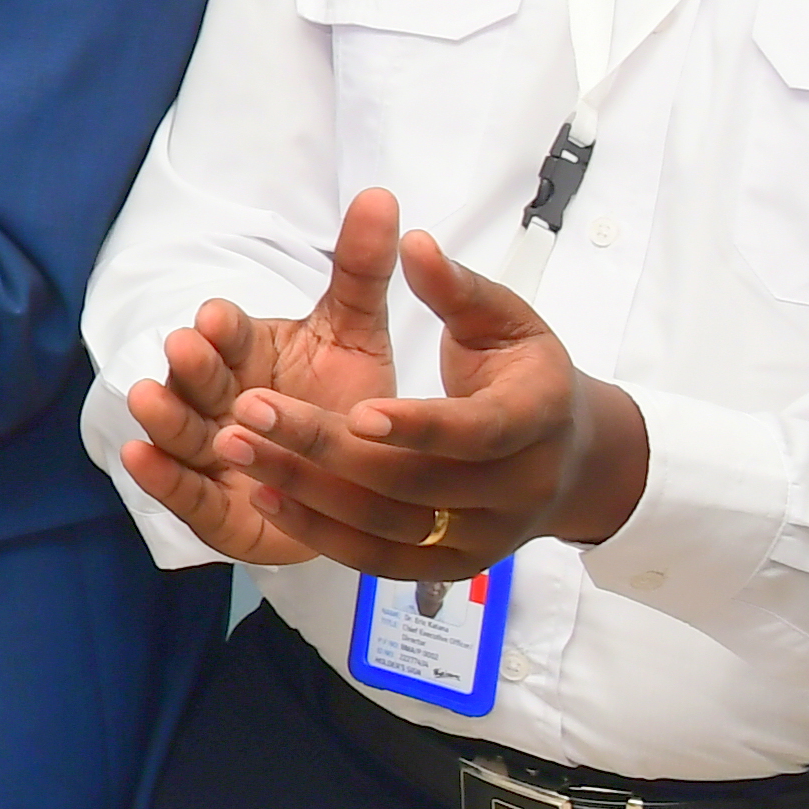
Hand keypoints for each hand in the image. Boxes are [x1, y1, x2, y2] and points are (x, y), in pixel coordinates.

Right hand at [110, 189, 404, 568]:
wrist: (364, 489)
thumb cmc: (345, 405)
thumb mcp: (356, 334)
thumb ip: (360, 271)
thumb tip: (380, 194)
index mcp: (248, 355)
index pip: (230, 335)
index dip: (224, 328)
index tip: (218, 315)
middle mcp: (221, 401)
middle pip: (201, 380)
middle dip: (191, 366)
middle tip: (186, 347)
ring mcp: (212, 454)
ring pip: (182, 431)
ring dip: (164, 414)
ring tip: (148, 398)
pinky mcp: (214, 509)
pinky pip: (183, 493)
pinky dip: (159, 476)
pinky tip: (136, 456)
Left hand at [191, 218, 647, 580]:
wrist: (572, 456)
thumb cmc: (525, 372)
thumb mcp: (505, 321)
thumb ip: (455, 287)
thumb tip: (413, 243)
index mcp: (539, 417)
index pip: (478, 431)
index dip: (418, 425)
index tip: (355, 410)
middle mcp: (518, 488)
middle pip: (414, 482)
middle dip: (324, 449)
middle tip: (248, 410)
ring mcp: (485, 537)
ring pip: (387, 528)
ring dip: (305, 492)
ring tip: (236, 448)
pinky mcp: (453, 566)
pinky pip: (379, 562)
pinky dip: (320, 533)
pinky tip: (265, 496)